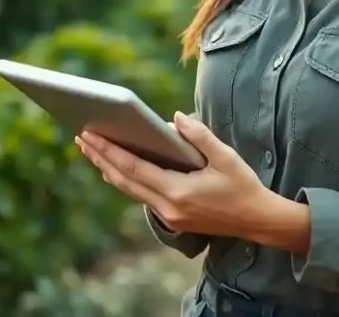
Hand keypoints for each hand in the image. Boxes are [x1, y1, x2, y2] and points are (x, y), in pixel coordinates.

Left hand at [75, 111, 271, 238]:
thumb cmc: (243, 186)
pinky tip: (117, 166)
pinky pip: (141, 196)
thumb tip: (174, 118)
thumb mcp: (226, 157)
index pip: (133, 168)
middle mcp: (168, 208)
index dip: (108, 151)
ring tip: (92, 150)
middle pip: (124, 180)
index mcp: (178, 192)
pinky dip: (125, 179)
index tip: (89, 135)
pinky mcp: (173, 219)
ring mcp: (169, 217)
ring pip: (129, 191)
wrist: (258, 220)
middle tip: (80, 138)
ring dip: (109, 169)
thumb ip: (199, 136)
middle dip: (100, 158)